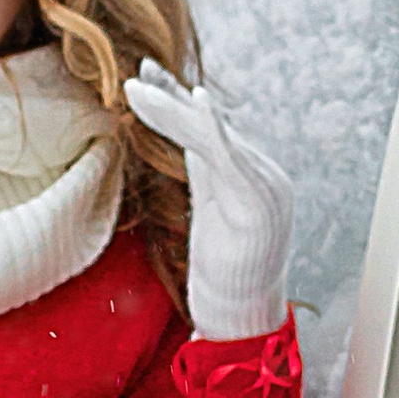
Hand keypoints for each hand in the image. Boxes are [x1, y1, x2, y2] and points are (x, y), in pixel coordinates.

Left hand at [122, 72, 293, 342]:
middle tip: (135, 74)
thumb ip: (205, 179)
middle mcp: (264, 176)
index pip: (211, 130)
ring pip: (212, 136)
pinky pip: (228, 155)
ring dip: (171, 109)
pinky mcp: (256, 203)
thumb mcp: (210, 216)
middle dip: (171, 98)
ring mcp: (265, 188)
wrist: (244, 323)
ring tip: (133, 90)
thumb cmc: (224, 281)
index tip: (147, 79)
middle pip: (211, 126)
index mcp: (252, 177)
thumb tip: (186, 148)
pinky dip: (210, 125)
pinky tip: (194, 99)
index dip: (178, 103)